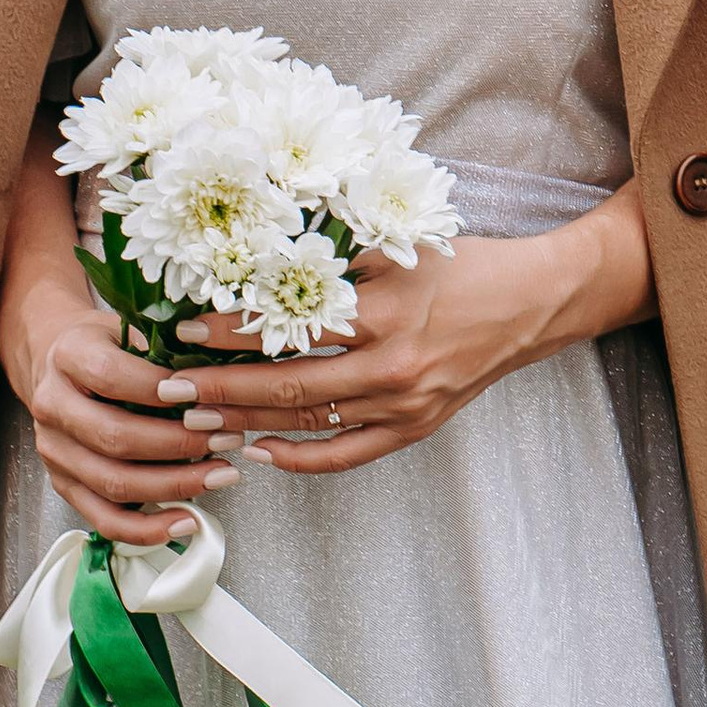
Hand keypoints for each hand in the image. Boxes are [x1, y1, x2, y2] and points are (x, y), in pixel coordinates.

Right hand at [0, 268, 240, 548]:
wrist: (55, 363)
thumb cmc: (106, 345)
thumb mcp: (128, 327)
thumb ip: (165, 348)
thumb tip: (220, 376)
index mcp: (68, 357)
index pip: (111, 377)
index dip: (159, 390)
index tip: (206, 396)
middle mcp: (52, 407)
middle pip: (116, 437)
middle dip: (180, 443)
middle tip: (227, 438)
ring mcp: (54, 452)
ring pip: (114, 483)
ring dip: (175, 485)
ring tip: (221, 475)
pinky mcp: (63, 484)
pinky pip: (104, 519)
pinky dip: (147, 529)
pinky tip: (186, 521)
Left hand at [168, 180, 657, 474]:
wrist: (535, 303)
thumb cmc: (467, 264)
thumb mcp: (401, 248)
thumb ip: (337, 262)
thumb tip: (259, 269)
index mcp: (387, 310)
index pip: (291, 328)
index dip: (232, 333)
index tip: (185, 332)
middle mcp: (394, 364)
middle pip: (289, 385)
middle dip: (222, 388)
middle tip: (171, 389)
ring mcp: (405, 403)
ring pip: (310, 422)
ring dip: (248, 423)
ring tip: (199, 422)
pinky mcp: (417, 427)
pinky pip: (348, 454)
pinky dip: (301, 458)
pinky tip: (261, 452)